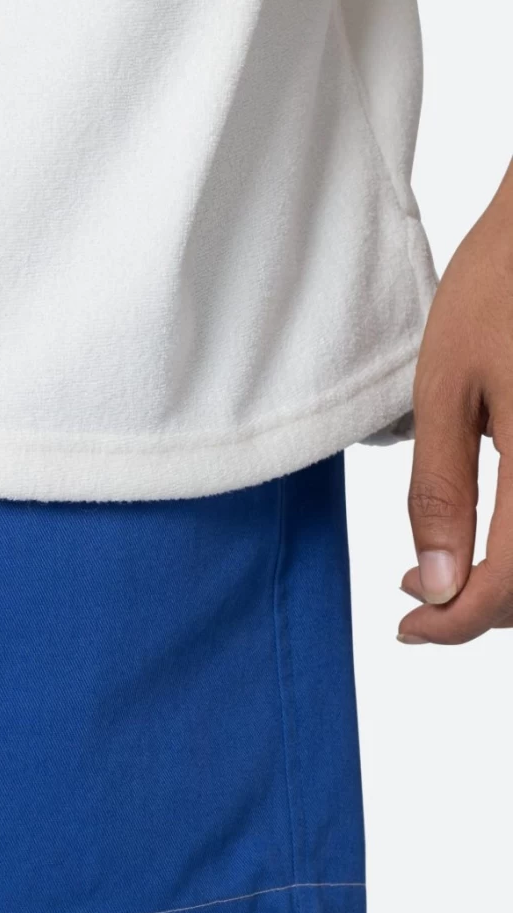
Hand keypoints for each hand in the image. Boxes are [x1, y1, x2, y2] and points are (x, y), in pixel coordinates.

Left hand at [400, 179, 512, 643]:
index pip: (512, 585)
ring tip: (457, 569)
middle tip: (421, 599)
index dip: (456, 622)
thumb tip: (432, 583)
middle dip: (487, 606)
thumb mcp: (447, 384)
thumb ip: (440, 491)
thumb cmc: (504, 284)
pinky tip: (502, 531)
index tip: (409, 627)